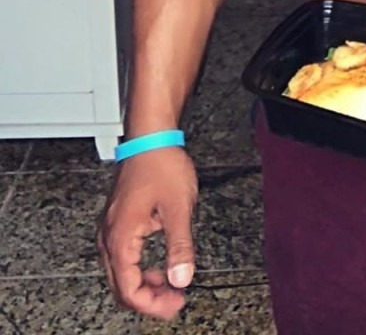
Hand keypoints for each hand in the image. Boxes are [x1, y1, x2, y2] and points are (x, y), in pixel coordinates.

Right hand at [97, 148, 198, 320]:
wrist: (151, 136)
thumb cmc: (161, 164)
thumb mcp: (178, 209)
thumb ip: (180, 247)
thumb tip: (182, 278)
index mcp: (121, 237)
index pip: (129, 290)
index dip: (153, 304)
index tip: (176, 303)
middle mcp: (109, 236)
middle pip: (121, 287)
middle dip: (149, 299)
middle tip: (175, 300)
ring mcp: (110, 228)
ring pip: (120, 273)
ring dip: (144, 284)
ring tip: (171, 284)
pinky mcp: (117, 221)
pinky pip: (122, 257)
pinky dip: (140, 268)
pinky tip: (159, 265)